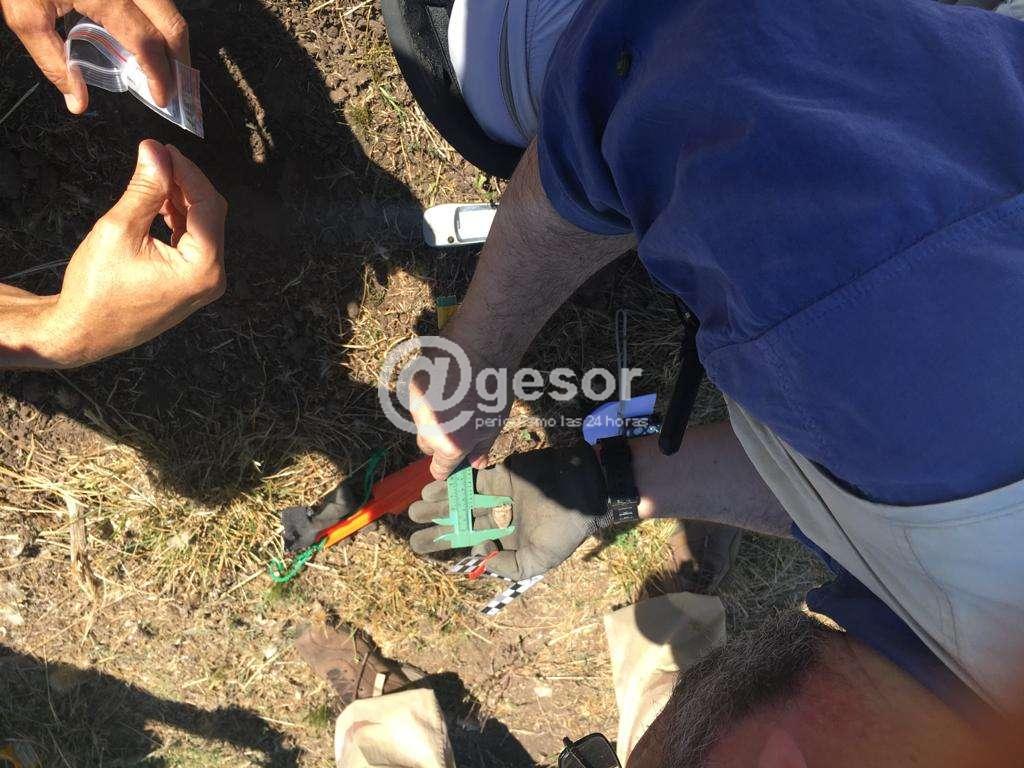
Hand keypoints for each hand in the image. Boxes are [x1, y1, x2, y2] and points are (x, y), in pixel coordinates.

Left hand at [1, 0, 187, 112]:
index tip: (161, 97)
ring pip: (169, 10)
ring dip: (172, 41)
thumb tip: (76, 100)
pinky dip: (159, 22)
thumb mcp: (27, 16)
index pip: (148, 44)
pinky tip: (150, 38)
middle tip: (176, 87)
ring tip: (165, 66)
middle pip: (172, 26)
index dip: (160, 75)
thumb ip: (53, 61)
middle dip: (179, 61)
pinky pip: (156, 0)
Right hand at [44, 140, 225, 367]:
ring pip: (203, 226)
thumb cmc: (97, 288)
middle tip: (158, 156)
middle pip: (211, 214)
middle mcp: (213, 277)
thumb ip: (144, 189)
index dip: (187, 171)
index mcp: (203, 268)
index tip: (164, 148)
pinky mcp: (192, 283)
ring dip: (181, 199)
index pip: (208, 204)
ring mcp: (205, 282)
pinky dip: (179, 219)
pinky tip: (158, 202)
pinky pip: (194, 242)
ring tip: (154, 175)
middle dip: (186, 183)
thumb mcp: (119, 229)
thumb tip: (155, 151)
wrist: (84, 331)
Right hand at [408, 333, 512, 479]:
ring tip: (455, 397)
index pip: (439, 470)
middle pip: (427, 446)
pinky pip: (419, 400)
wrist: (480, 347)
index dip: (446, 468)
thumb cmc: (494, 387)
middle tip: (459, 424)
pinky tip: (447, 383)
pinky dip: (430, 396)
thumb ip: (482, 447)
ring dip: (434, 416)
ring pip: (421, 422)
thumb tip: (475, 464)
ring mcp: (417, 406)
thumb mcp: (495, 423)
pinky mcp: (412, 385)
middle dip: (439, 441)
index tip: (452, 462)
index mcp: (450, 445)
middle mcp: (428, 430)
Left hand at [408, 444, 610, 579]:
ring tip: (416, 507)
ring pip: (463, 500)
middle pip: (461, 521)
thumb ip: (509, 566)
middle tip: (412, 524)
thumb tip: (478, 558)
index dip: (447, 544)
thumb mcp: (539, 560)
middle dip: (437, 523)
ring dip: (440, 502)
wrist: (584, 491)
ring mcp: (499, 495)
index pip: (470, 543)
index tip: (424, 546)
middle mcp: (499, 518)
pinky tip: (434, 487)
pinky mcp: (501, 475)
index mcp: (507, 540)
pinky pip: (473, 480)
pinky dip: (454, 483)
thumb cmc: (564, 529)